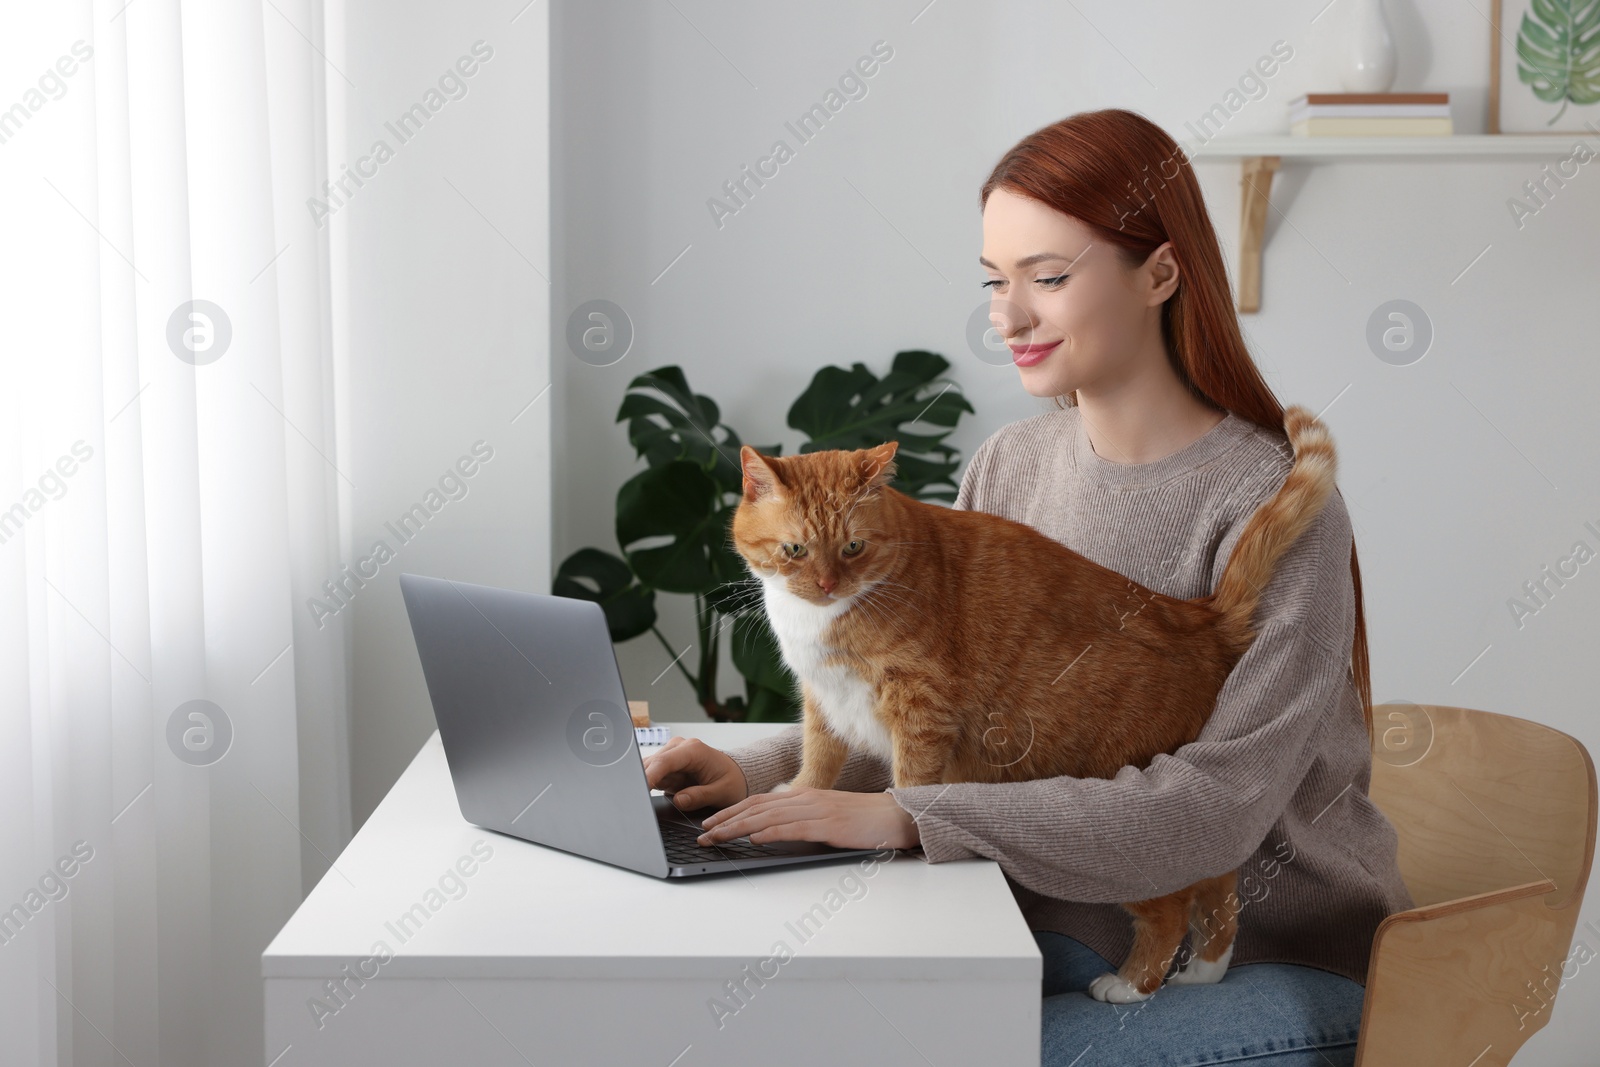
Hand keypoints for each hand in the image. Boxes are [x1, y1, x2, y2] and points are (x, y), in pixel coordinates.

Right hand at [641, 736, 748, 810]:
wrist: (735, 775)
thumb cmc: (732, 780)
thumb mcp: (722, 792)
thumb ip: (700, 796)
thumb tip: (679, 800)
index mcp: (694, 750)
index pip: (664, 761)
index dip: (648, 776)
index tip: (640, 791)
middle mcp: (679, 748)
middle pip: (651, 764)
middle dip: (643, 782)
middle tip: (639, 802)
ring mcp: (671, 755)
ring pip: (648, 769)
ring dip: (647, 784)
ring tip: (647, 801)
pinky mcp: (667, 766)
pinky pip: (652, 775)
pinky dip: (650, 786)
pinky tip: (652, 795)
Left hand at [697, 786, 920, 850]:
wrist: (896, 817)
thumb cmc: (863, 820)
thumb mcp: (825, 818)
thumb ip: (800, 821)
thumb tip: (771, 833)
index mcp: (803, 796)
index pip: (758, 802)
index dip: (731, 812)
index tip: (711, 823)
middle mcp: (805, 798)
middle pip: (755, 807)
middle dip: (725, 820)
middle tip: (702, 832)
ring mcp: (816, 810)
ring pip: (767, 817)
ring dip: (737, 827)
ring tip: (716, 836)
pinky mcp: (828, 825)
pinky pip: (792, 828)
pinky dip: (769, 832)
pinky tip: (753, 838)